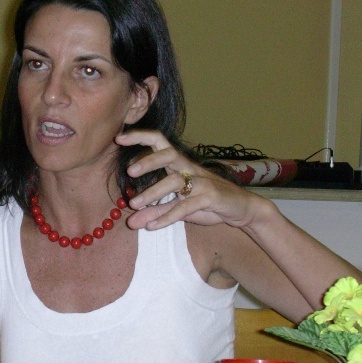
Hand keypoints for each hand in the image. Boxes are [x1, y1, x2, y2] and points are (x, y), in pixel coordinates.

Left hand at [115, 130, 267, 230]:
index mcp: (180, 165)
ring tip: (134, 205)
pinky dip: (168, 216)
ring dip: (153, 193)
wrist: (242, 209)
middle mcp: (190, 169)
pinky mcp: (211, 197)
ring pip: (175, 182)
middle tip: (129, 172)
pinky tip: (152, 225)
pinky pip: (186, 206)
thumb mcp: (179, 206)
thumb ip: (156, 210)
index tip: (119, 139)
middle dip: (148, 161)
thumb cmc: (208, 202)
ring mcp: (202, 182)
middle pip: (168, 155)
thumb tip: (131, 221)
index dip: (140, 137)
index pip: (159, 142)